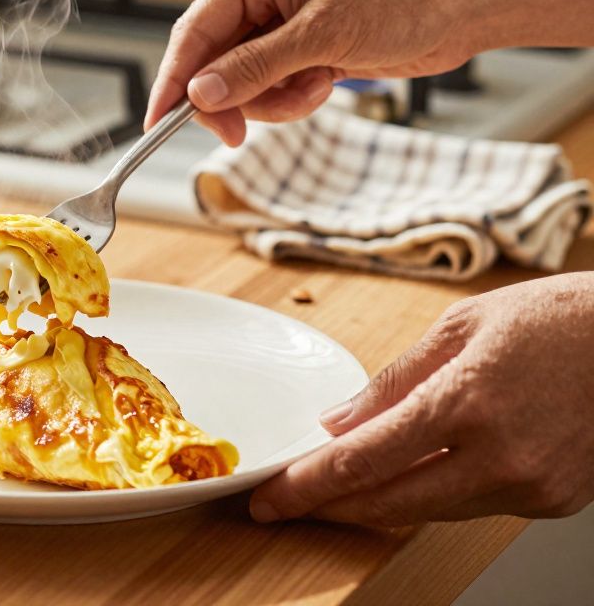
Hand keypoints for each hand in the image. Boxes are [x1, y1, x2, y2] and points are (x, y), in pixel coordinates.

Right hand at [146, 0, 479, 144]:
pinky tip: (326, 83)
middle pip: (213, 62)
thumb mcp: (321, 36)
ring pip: (242, 82)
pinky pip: (273, 86)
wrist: (465, 3)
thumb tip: (199, 95)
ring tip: (314, 88)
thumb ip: (254, 68)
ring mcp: (282, 22)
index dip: (173, 80)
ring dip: (272, 100)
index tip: (158, 123)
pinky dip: (292, 98)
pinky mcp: (303, 46)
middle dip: (232, 98)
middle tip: (238, 132)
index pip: (194, 30)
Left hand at [250, 272, 593, 526]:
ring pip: (426, 510)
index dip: (307, 485)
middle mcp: (498, 456)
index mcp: (466, 401)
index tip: (269, 496)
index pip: (363, 460)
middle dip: (326, 507)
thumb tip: (339, 422)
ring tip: (332, 490)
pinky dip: (428, 494)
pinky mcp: (552, 502)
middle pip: (386, 502)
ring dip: (373, 504)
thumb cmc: (559, 319)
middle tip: (284, 505)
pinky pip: (469, 507)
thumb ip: (393, 381)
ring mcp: (529, 486)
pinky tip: (404, 478)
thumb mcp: (461, 326)